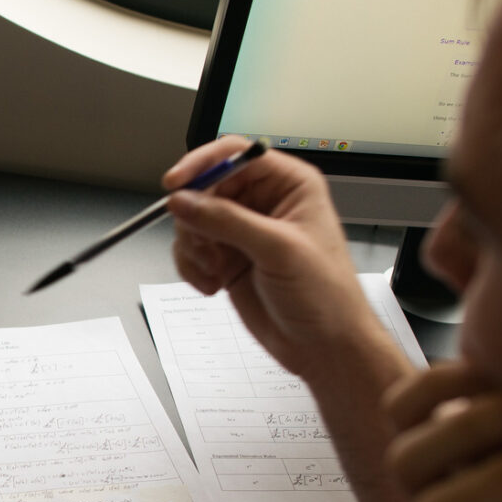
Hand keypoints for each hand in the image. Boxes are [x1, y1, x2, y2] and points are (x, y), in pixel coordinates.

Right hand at [164, 139, 380, 380]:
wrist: (325, 347)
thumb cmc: (326, 296)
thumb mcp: (278, 249)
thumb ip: (226, 220)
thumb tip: (183, 200)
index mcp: (289, 185)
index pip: (235, 154)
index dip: (201, 165)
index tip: (175, 184)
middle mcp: (263, 203)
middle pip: (205, 188)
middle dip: (195, 217)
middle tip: (202, 244)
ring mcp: (242, 233)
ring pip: (193, 221)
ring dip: (193, 247)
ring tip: (214, 269)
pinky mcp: (227, 259)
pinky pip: (190, 251)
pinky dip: (192, 268)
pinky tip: (213, 284)